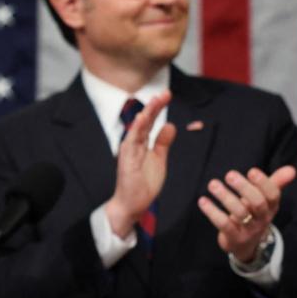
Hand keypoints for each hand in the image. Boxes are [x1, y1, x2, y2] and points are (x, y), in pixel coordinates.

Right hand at [104, 91, 176, 236]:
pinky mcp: (126, 160)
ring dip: (146, 114)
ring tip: (155, 101)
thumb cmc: (143, 183)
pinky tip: (143, 119)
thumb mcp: (159, 159)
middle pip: (145, 121)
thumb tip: (170, 125)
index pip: (151, 121)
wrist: (133, 204)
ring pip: (138, 128)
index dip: (158, 108)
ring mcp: (129, 151)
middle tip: (165, 93)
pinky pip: (131, 142)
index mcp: (141, 142)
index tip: (167, 95)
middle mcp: (134, 143)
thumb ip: (163, 143)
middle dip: (154, 106)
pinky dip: (136, 129)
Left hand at [197, 166, 295, 261]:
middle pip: (257, 202)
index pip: (272, 194)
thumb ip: (276, 183)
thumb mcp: (266, 200)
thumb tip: (292, 169)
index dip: (263, 183)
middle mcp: (262, 217)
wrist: (246, 245)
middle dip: (244, 188)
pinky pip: (224, 224)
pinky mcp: (234, 237)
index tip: (251, 171)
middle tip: (229, 174)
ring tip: (212, 184)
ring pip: (239, 213)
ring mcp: (249, 229)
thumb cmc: (254, 214)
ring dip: (225, 197)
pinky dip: (212, 212)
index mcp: (271, 206)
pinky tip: (202, 201)